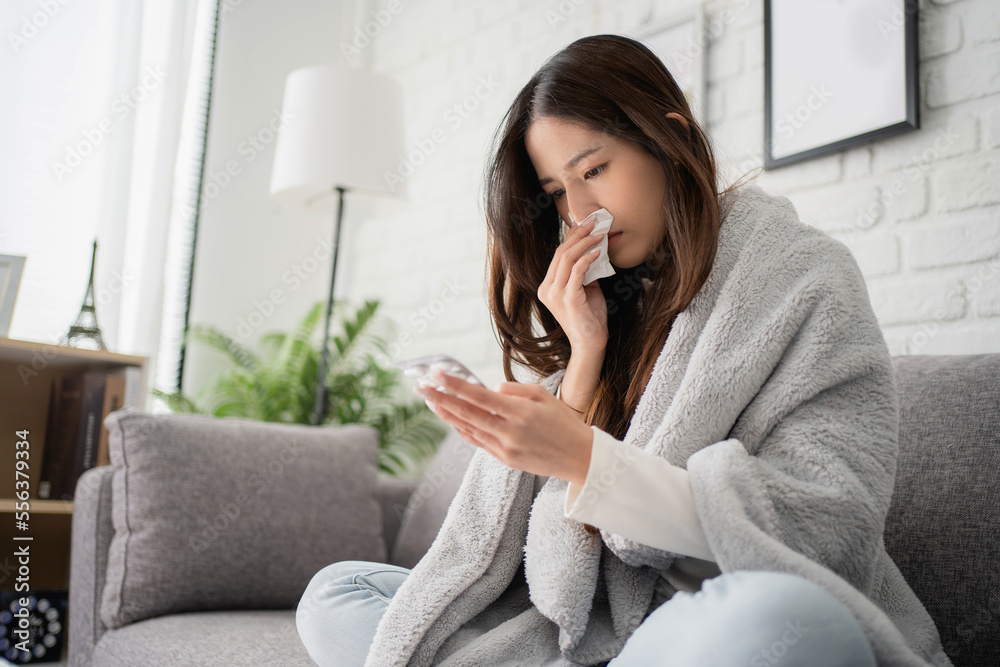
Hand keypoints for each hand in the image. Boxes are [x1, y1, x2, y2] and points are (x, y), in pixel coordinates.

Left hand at [415, 370, 593, 485]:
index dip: (455, 385)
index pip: (479, 396)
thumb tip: (490, 390)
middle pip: (467, 413)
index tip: (436, 374)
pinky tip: (452, 420)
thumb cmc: (565, 423)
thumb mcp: (544, 396)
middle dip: (441, 399)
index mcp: (520, 412)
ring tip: (431, 401)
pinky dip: (463, 430)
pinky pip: (478, 442)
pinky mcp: (505, 460)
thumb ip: (514, 390)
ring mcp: (505, 449)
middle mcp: (509, 432)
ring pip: (468, 429)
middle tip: (421, 387)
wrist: (581, 459)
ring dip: (448, 415)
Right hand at [537, 217, 608, 353]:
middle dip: (578, 234)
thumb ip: (585, 271)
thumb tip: (594, 247)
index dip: (571, 236)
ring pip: (567, 258)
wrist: (590, 342)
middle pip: (560, 253)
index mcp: (547, 286)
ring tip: (599, 234)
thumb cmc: (590, 316)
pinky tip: (598, 252)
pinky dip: (588, 258)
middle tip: (594, 222)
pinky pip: (577, 271)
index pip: (558, 255)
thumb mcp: (585, 288)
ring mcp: (555, 294)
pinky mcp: (568, 299)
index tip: (584, 224)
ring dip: (585, 243)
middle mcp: (547, 289)